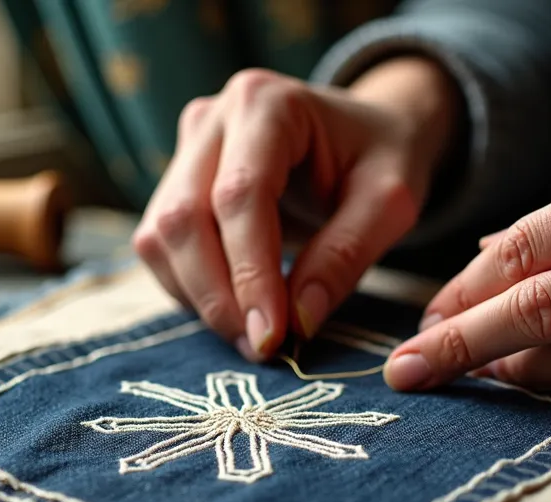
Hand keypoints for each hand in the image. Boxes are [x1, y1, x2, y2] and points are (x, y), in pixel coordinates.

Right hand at [133, 59, 459, 360]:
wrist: (365, 131)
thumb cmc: (383, 159)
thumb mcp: (390, 202)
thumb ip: (346, 256)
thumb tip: (298, 321)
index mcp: (267, 104)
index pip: (240, 196)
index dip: (249, 273)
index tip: (272, 335)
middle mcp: (212, 119)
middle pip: (184, 218)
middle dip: (218, 296)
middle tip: (263, 348)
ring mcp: (186, 149)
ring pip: (160, 237)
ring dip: (200, 298)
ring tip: (255, 337)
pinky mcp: (175, 182)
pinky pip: (160, 247)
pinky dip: (191, 290)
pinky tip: (237, 312)